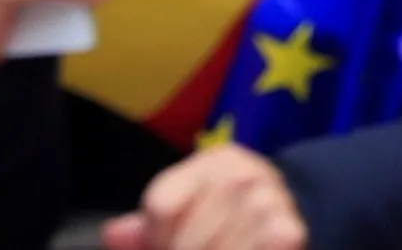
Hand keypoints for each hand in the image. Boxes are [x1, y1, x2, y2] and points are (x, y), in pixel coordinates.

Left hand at [103, 137, 304, 249]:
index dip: (156, 236)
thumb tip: (112, 235)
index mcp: (215, 161)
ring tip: (220, 248)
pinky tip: (245, 248)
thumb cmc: (227, 216)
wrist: (288, 216)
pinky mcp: (290, 231)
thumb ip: (146, 227)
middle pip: (185, 240)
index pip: (161, 206)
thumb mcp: (187, 211)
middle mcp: (244, 174)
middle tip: (197, 249)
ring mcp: (270, 201)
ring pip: (217, 249)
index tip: (165, 244)